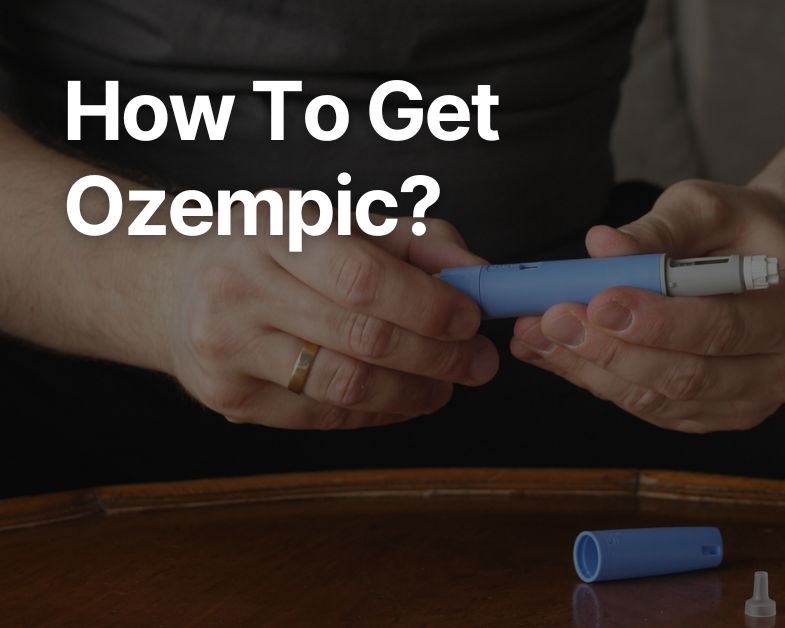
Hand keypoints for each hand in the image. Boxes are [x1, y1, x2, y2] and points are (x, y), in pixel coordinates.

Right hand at [164, 200, 496, 428]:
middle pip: (362, 337)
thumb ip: (416, 243)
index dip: (427, 305)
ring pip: (344, 386)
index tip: (471, 320)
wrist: (175, 288)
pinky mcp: (228, 396)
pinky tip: (400, 400)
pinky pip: (321, 416)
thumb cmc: (277, 250)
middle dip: (437, 356)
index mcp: (277, 227)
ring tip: (445, 387)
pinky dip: (375, 413)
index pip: (363, 276)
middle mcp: (242, 284)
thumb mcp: (339, 223)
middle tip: (478, 363)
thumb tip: (480, 276)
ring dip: (412, 393)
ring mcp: (228, 346)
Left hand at [511, 180, 784, 432]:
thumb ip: (655, 230)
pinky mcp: (710, 417)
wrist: (757, 261)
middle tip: (554, 317)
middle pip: (689, 374)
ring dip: (591, 369)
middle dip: (612, 349)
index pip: (724, 327)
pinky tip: (554, 351)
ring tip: (538, 332)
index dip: (659, 321)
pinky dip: (596, 380)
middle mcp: (784, 369)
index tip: (599, 300)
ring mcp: (749, 403)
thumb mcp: (704, 208)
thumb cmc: (736, 229)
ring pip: (660, 400)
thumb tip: (600, 247)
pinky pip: (648, 408)